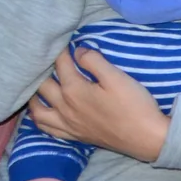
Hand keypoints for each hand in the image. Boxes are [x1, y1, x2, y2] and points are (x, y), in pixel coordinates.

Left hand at [27, 47, 168, 160]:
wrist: (145, 138)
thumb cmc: (134, 106)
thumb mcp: (118, 78)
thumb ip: (95, 61)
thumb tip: (78, 51)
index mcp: (74, 90)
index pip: (61, 65)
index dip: (63, 51)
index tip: (66, 42)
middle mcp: (64, 107)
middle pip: (43, 85)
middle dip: (44, 70)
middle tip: (52, 62)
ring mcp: (67, 124)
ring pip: (37, 110)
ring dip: (35, 96)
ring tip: (40, 86)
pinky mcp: (74, 135)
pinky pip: (47, 128)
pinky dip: (40, 119)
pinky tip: (44, 112)